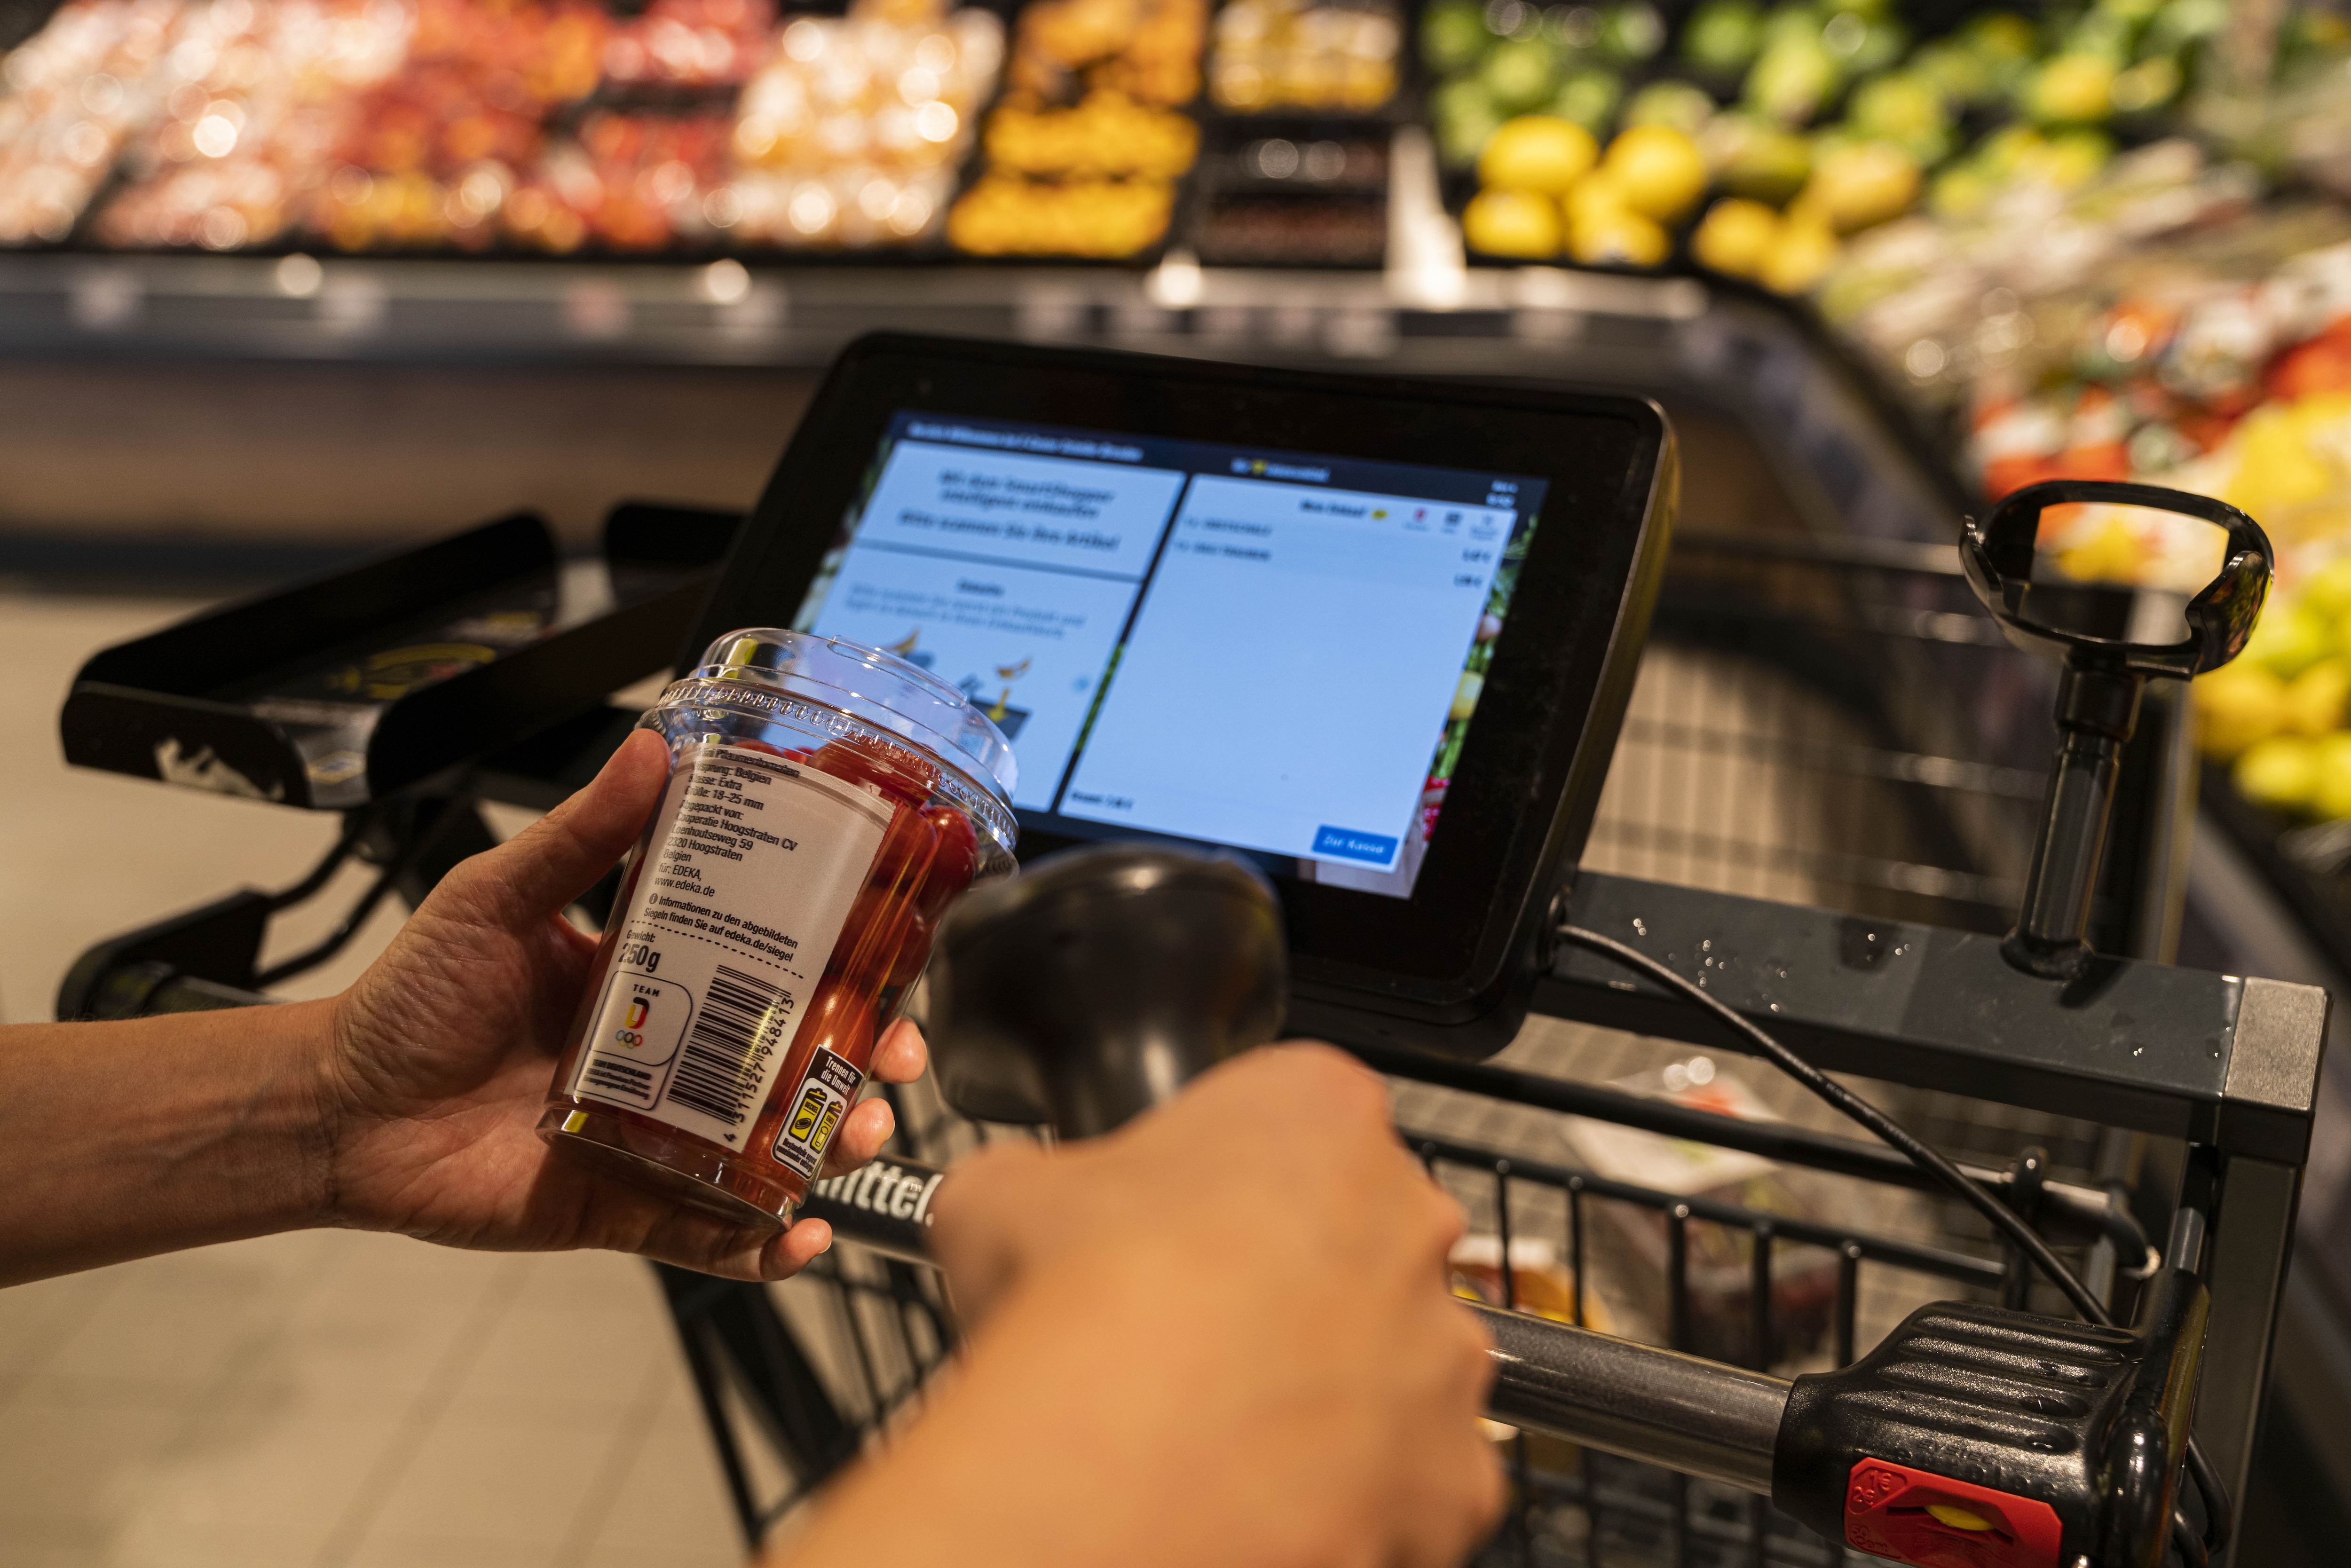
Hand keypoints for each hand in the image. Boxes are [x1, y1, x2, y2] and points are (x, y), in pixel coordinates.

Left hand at [320, 729, 924, 1279]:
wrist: (339, 1108)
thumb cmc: (412, 1001)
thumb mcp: (497, 896)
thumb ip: (579, 835)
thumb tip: (650, 750)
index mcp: (659, 981)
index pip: (774, 971)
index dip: (842, 972)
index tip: (891, 962)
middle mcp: (673, 1060)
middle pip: (798, 1067)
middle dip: (865, 1070)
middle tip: (895, 1064)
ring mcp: (658, 1139)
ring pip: (774, 1152)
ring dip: (833, 1149)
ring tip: (854, 1136)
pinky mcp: (629, 1209)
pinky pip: (715, 1237)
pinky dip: (767, 1247)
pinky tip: (802, 1237)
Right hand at [785, 1045, 1502, 1567]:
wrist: (1119, 1455)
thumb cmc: (1080, 1305)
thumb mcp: (1004, 1190)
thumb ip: (1041, 1179)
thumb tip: (1019, 1203)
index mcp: (1320, 1109)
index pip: (1295, 1116)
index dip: (1226, 1176)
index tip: (1180, 1223)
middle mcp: (1409, 1215)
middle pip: (1360, 1234)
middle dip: (1294, 1278)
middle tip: (1196, 1327)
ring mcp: (1443, 1346)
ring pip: (1397, 1358)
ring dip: (1333, 1385)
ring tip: (1226, 1422)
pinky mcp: (1454, 1470)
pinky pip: (1415, 1476)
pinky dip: (1358, 1489)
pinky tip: (1272, 1493)